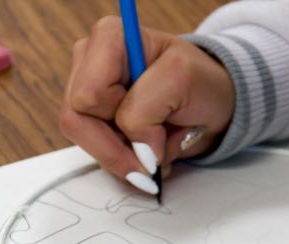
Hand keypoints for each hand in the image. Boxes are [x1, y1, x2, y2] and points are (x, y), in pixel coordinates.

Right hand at [59, 16, 234, 190]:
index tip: (157, 123)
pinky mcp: (93, 122)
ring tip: (157, 142)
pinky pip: (97, 154)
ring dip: (126, 154)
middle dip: (119, 145)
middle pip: (76, 121)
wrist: (212, 106)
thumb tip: (134, 150)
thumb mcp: (183, 79)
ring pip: (85, 142)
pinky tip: (148, 148)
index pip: (89, 95)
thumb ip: (147, 108)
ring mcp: (87, 95)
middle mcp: (90, 63)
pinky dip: (126, 160)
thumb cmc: (201, 83)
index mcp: (108, 39)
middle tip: (154, 152)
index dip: (120, 118)